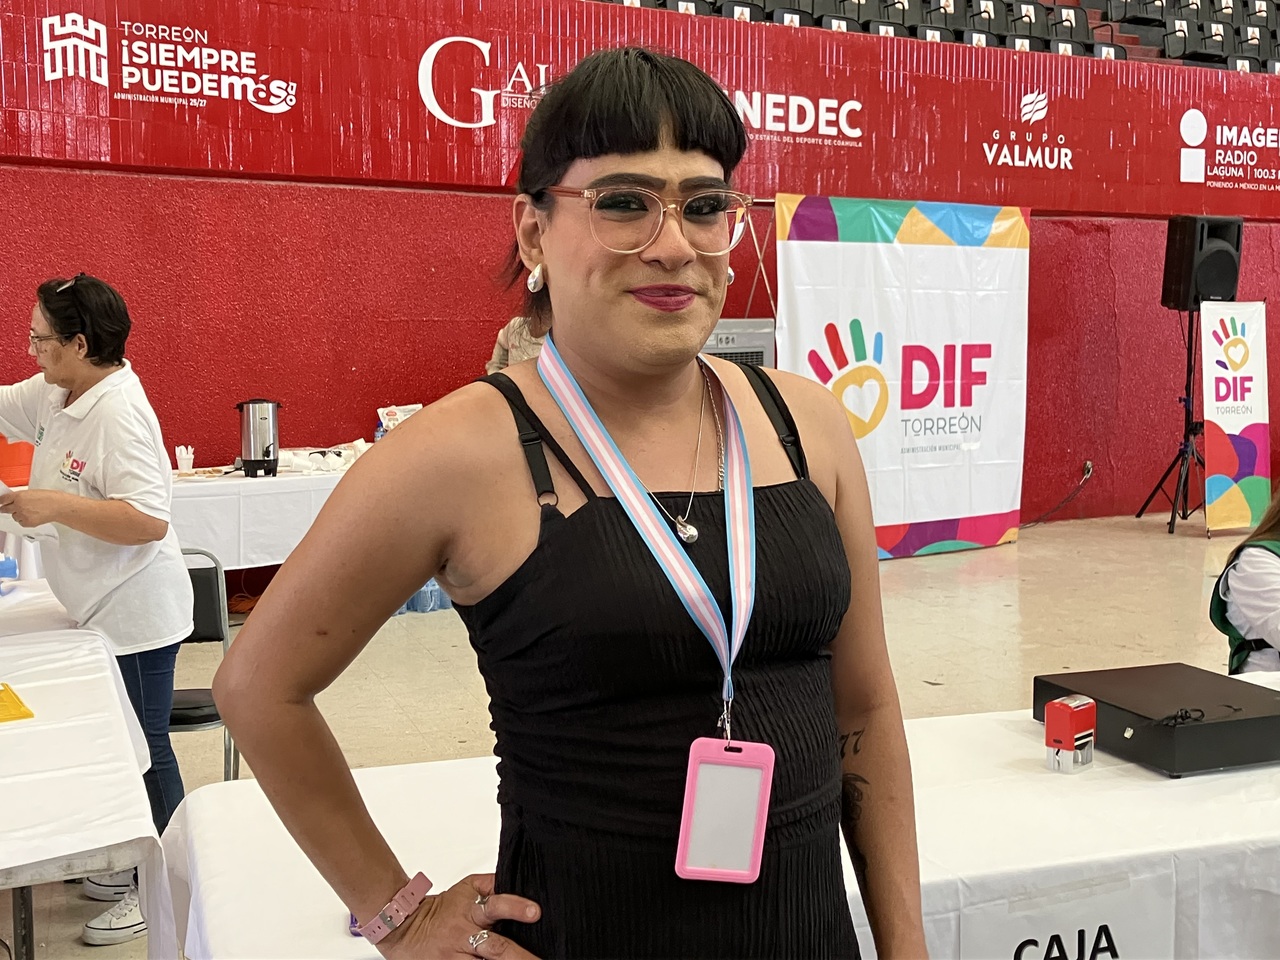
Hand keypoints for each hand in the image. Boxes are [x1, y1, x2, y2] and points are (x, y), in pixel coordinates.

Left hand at [0, 490, 66, 527]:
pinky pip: (21, 522)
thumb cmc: (50, 497)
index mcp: (19, 495)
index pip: (3, 499)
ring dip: (18, 514)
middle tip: (8, 508)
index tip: (1, 502)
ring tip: (29, 511)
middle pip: (4, 509)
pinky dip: (25, 520)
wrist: (59, 506)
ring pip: (14, 516)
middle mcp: (18, 505)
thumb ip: (21, 496)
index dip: (1, 501)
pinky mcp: (27, 523)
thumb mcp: (32, 492)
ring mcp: (22, 515)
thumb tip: (13, 500)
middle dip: (6, 508)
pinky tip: (33, 516)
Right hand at [378, 874, 541, 959]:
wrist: (404, 927)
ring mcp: (457, 957)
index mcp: (472, 909)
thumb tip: (517, 879)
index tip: (535, 912)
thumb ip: (492, 884)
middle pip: (497, 947)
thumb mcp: (467, 887)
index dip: (516, 908)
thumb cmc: (441, 908)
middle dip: (520, 956)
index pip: (497, 904)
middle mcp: (466, 935)